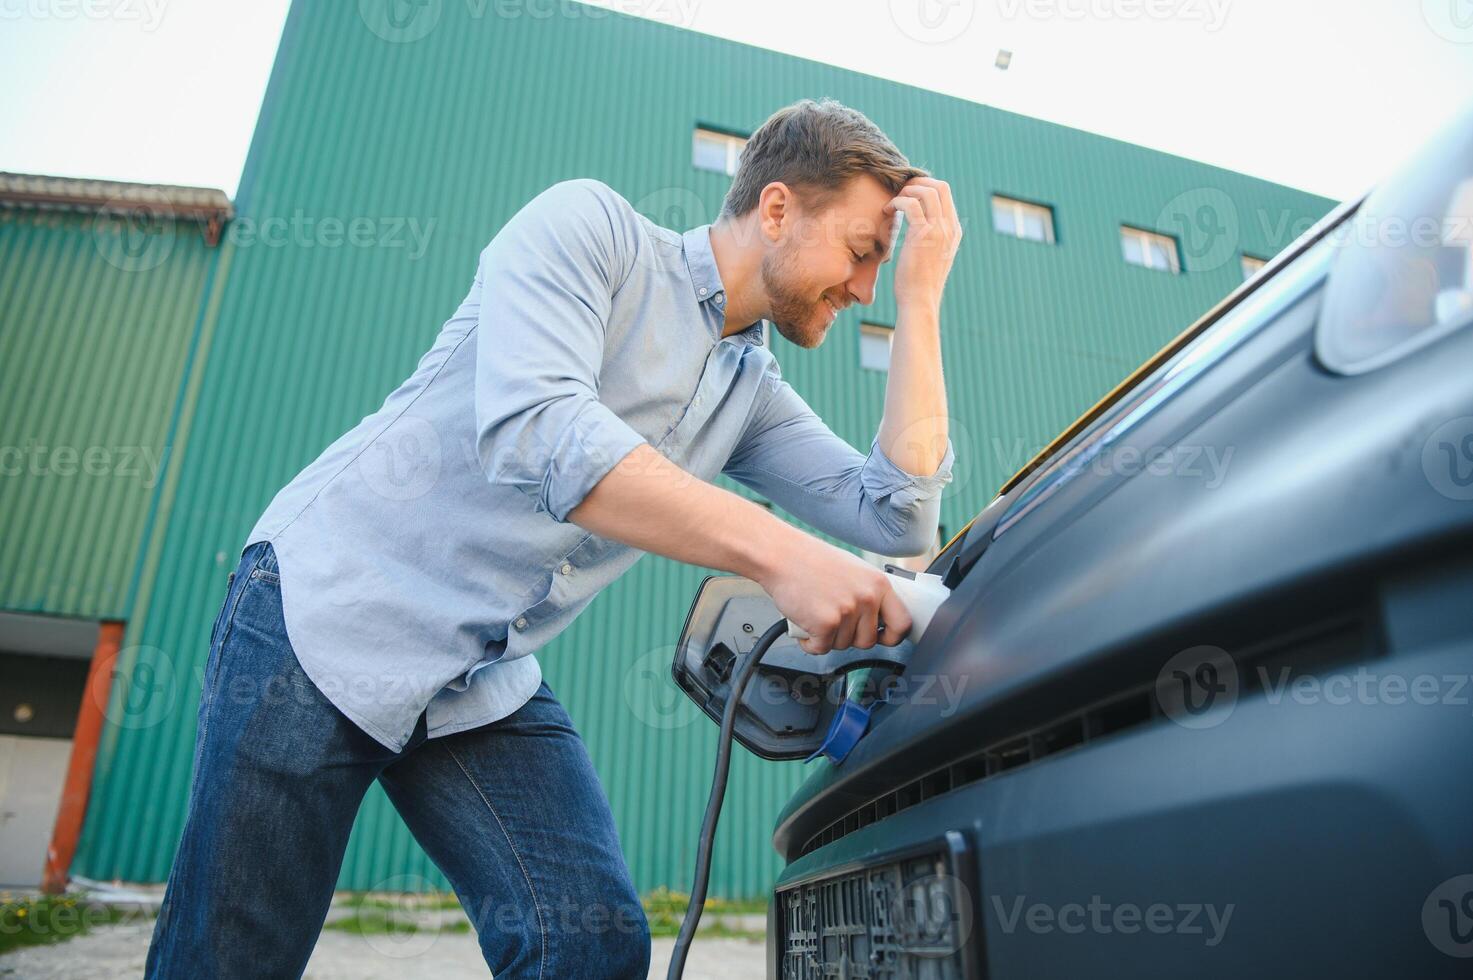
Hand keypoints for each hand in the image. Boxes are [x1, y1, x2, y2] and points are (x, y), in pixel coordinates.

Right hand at [754, 535, 913, 654]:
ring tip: (816, 613)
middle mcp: (867, 598)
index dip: (892, 636)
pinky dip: (810, 643)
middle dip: (850, 637)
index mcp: (878, 584)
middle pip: (868, 641)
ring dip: (828, 637)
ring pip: (843, 646)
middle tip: (834, 620)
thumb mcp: (854, 570)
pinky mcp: (826, 624)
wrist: (781, 556)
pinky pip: (821, 648)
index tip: (882, 637)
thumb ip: (870, 593)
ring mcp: (847, 612)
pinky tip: (805, 623)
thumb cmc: (811, 560)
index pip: (902, 623)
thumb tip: (880, 618)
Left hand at [885, 177, 962, 314]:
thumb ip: (931, 239)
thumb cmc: (919, 283)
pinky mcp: (923, 235)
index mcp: (954, 231)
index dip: (926, 188)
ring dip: (907, 190)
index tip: (908, 195)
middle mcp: (950, 227)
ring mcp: (939, 230)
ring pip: (928, 191)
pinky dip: (898, 202)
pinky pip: (911, 204)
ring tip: (893, 203)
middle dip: (918, 182)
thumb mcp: (931, 257)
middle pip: (941, 186)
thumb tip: (918, 230)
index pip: (946, 196)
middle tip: (900, 192)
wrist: (920, 301)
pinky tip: (887, 211)